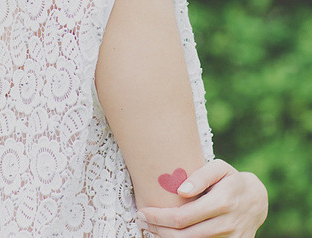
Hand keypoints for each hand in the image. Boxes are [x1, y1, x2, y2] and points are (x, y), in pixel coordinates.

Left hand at [136, 159, 267, 236]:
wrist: (256, 200)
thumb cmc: (231, 179)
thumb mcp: (219, 168)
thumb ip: (200, 176)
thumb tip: (181, 191)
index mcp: (222, 202)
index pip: (183, 217)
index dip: (159, 217)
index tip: (143, 212)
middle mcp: (226, 224)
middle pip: (184, 236)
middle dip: (158, 229)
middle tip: (142, 220)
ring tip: (153, 228)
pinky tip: (170, 234)